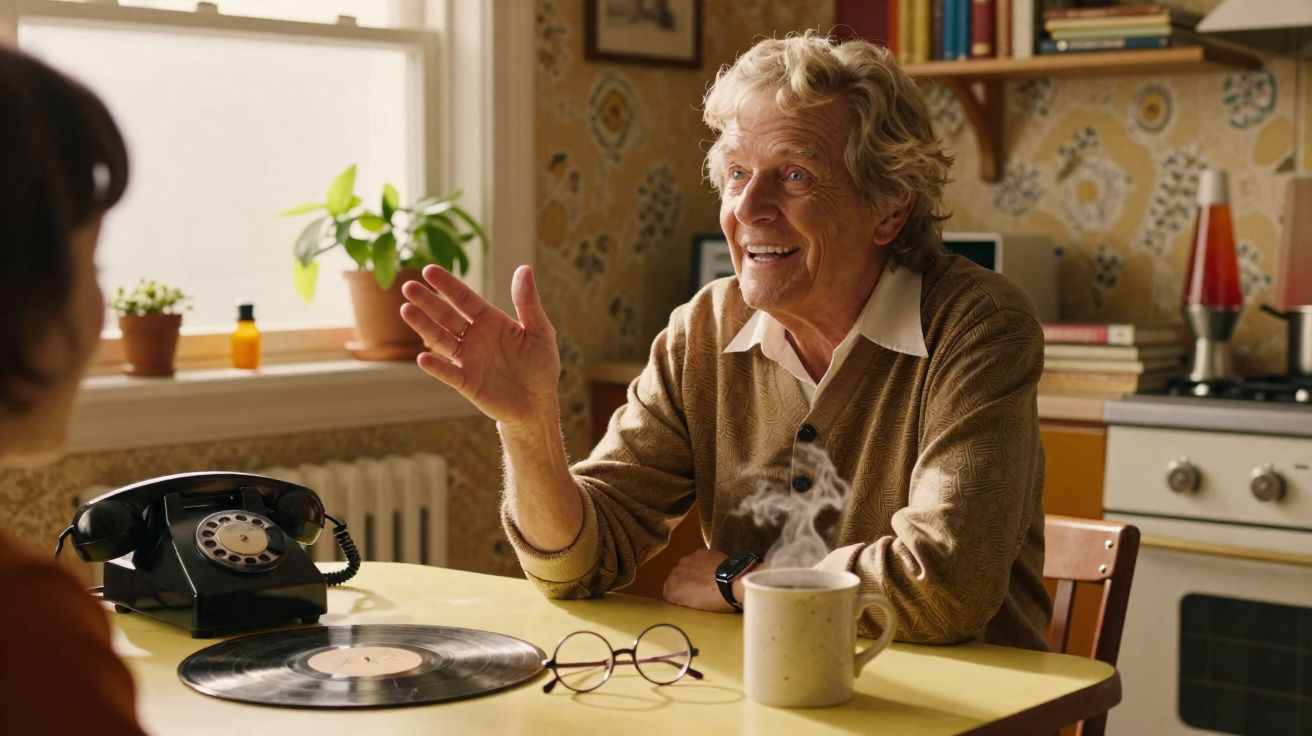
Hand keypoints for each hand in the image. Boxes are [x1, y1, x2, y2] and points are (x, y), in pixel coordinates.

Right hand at [400, 265, 560, 429]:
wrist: (538, 404)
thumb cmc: (540, 366)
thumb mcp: (540, 331)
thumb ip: (528, 303)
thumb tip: (524, 268)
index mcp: (490, 320)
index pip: (464, 298)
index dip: (447, 285)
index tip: (429, 270)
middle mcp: (474, 337)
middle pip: (446, 316)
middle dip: (428, 302)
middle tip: (408, 287)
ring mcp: (468, 360)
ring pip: (441, 340)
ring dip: (424, 326)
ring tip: (406, 310)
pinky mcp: (466, 383)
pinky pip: (449, 374)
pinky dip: (436, 367)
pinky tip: (423, 357)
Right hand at [663, 548, 734, 612]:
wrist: (734, 582)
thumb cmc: (715, 600)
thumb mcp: (695, 606)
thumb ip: (682, 598)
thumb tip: (680, 595)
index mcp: (672, 587)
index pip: (668, 593)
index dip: (679, 597)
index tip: (690, 600)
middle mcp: (675, 570)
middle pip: (677, 578)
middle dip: (686, 583)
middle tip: (701, 591)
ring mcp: (688, 559)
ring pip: (687, 566)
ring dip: (694, 572)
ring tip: (709, 580)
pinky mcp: (701, 551)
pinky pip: (699, 558)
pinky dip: (704, 563)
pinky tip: (715, 569)